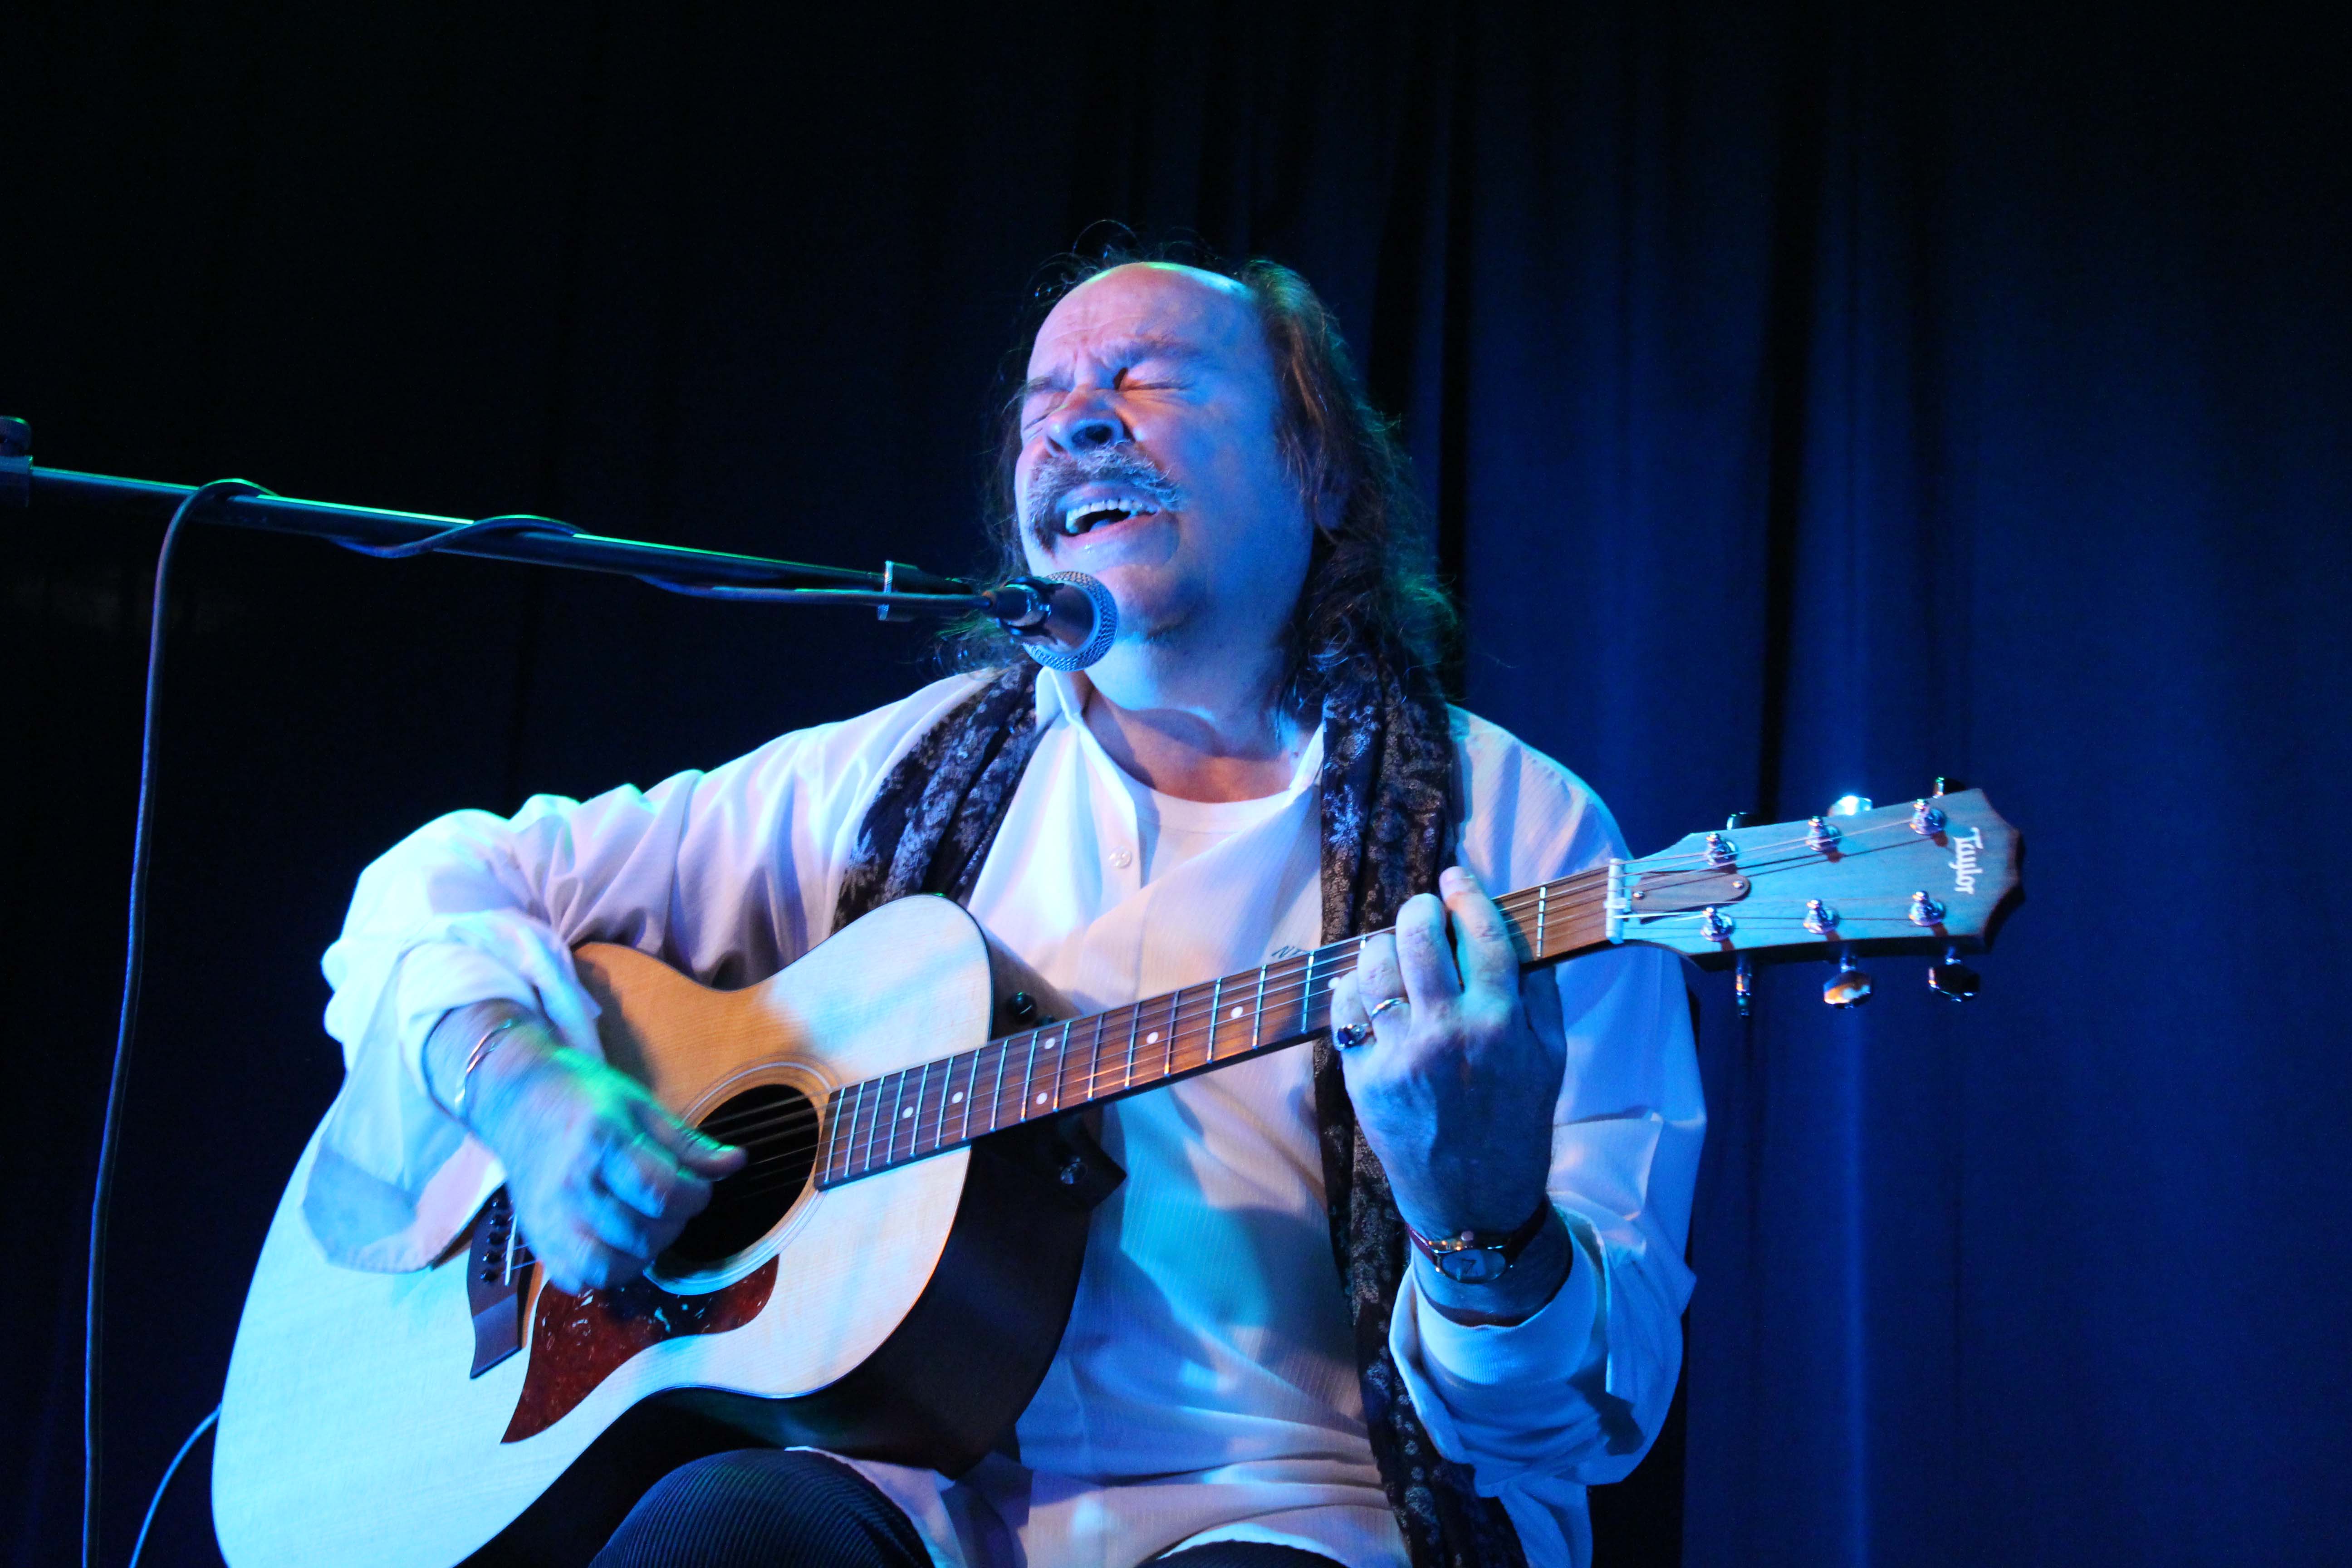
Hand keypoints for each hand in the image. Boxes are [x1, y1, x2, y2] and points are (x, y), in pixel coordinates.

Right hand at [426, 1002, 745, 1291]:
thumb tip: (737, 1163)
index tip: (697, 1187)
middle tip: (673, 1203)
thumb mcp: (643, 1107)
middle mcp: (571, 1185)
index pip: (661, 1191)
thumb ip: (689, 1144)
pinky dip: (605, 1271)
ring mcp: (549, 1217)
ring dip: (644, 1253)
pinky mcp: (536, 1238)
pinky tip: (616, 1242)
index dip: (694, 1197)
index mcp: (601, 1142)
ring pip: (610, 1267)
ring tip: (648, 1224)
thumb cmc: (587, 1100)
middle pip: (641, 1234)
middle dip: (674, 1224)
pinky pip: (578, 1278)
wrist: (520, 1100)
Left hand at [1330, 866, 1570, 1321]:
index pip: (1481, 932)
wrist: (1474, 1201)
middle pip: (1419, 936)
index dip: (1466, 893)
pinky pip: (1344, 1007)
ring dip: (1382, 944)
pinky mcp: (1364, 1076)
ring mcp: (1400, 1054)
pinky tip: (1367, 988)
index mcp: (1500, 1024)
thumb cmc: (1516, 1126)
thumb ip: (1538, 994)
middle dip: (1417, 909)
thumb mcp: (1550, 1059)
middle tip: (1421, 910)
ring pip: (1375, 965)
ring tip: (1392, 948)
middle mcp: (1448, 1032)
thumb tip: (1521, 930)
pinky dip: (1351, 986)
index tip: (1456, 877)